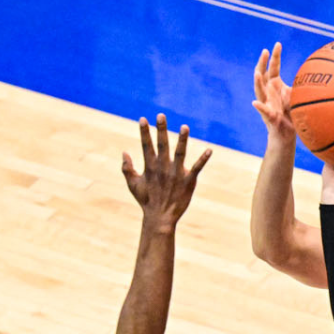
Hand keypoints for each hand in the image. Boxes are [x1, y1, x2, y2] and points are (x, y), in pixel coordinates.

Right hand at [122, 114, 211, 230]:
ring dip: (182, 140)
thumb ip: (127, 168)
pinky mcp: (188, 181)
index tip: (143, 119)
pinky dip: (203, 159)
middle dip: (161, 129)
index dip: (144, 132)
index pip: (146, 145)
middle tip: (161, 115)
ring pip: (180, 153)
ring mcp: (176, 174)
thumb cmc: (146, 201)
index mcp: (150, 167)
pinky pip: (197, 168)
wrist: (160, 218)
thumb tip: (124, 152)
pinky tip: (209, 150)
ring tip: (185, 127)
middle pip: (162, 144)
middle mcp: (163, 168)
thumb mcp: (133, 185)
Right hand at [252, 43, 295, 143]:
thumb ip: (302, 84)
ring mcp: (266, 104)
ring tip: (257, 73)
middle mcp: (268, 92)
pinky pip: (263, 111)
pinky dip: (260, 107)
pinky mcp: (268, 117)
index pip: (273, 67)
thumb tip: (318, 72)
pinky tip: (255, 102)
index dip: (274, 56)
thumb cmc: (292, 114)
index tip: (277, 44)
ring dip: (258, 82)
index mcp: (275, 85)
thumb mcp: (298, 95)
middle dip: (263, 63)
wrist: (287, 135)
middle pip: (262, 74)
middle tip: (265, 51)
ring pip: (259, 91)